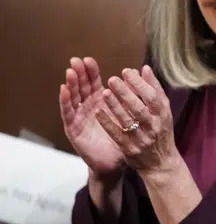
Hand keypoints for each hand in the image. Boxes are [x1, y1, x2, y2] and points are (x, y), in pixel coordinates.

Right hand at [60, 57, 125, 177]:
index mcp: (100, 103)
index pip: (94, 83)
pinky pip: (69, 114)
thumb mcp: (132, 116)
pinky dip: (66, 101)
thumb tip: (144, 76)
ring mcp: (80, 118)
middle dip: (79, 74)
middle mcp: (88, 108)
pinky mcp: (74, 130)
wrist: (116, 163)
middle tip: (76, 60)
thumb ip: (136, 97)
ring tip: (70, 72)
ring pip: (73, 98)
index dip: (91, 72)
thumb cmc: (124, 138)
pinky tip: (64, 90)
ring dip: (71, 84)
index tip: (89, 59)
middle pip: (81, 87)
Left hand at [96, 67, 180, 178]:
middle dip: (126, 93)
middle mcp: (154, 127)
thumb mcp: (163, 112)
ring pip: (128, 121)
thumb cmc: (161, 132)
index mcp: (163, 115)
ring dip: (115, 106)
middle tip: (112, 79)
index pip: (153, 97)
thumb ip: (154, 90)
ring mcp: (142, 139)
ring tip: (104, 92)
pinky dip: (108, 123)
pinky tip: (98, 112)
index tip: (126, 71)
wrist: (161, 163)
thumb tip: (144, 68)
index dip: (140, 84)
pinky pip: (117, 135)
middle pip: (140, 108)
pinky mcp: (130, 149)